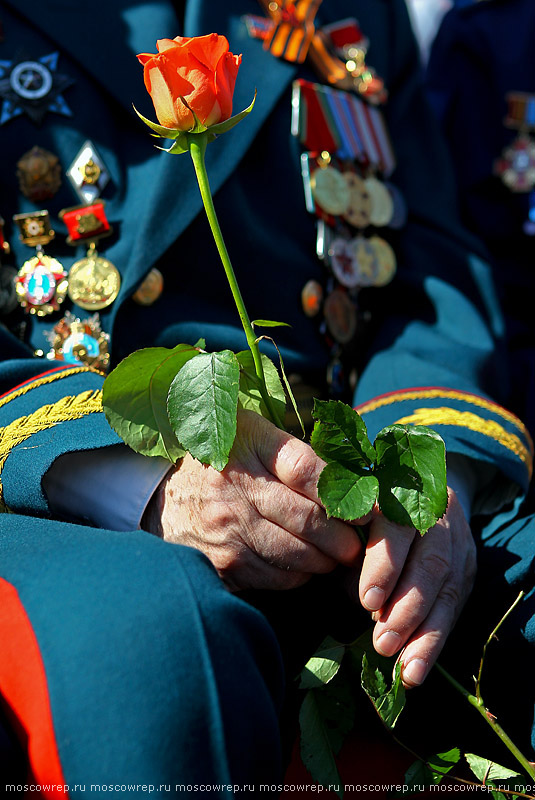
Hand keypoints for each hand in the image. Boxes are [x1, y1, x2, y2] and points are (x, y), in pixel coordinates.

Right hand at [143, 409, 362, 590]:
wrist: (164, 497)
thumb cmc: (225, 462)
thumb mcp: (253, 436)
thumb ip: (297, 454)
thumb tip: (353, 479)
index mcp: (247, 447)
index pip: (304, 469)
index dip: (342, 491)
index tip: (366, 508)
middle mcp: (234, 489)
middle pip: (308, 520)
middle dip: (343, 537)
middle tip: (357, 542)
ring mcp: (227, 531)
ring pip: (298, 555)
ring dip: (326, 559)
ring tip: (334, 554)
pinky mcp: (223, 565)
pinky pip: (279, 578)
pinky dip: (300, 574)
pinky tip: (302, 563)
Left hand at [352, 489, 475, 687]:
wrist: (410, 495)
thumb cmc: (362, 515)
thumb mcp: (350, 525)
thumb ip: (350, 553)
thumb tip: (360, 600)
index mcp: (401, 492)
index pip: (398, 526)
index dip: (386, 564)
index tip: (368, 601)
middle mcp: (437, 513)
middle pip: (431, 561)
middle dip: (407, 608)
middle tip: (384, 643)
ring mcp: (458, 538)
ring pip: (448, 586)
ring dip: (425, 632)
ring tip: (405, 667)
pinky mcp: (468, 564)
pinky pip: (455, 605)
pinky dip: (435, 639)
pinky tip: (417, 666)